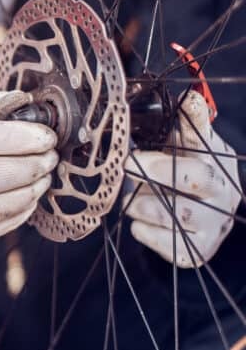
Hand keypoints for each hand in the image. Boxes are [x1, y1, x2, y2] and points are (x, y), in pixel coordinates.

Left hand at [124, 91, 241, 267]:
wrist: (200, 212)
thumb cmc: (187, 169)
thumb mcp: (190, 143)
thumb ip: (189, 122)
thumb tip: (189, 96)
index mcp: (218, 164)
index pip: (201, 148)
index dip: (177, 140)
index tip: (144, 144)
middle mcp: (222, 195)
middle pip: (192, 182)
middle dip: (154, 172)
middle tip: (127, 165)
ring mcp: (212, 227)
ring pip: (173, 215)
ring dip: (143, 203)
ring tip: (133, 198)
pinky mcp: (195, 253)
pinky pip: (165, 244)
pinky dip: (144, 231)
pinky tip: (139, 222)